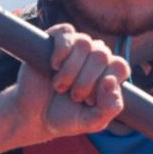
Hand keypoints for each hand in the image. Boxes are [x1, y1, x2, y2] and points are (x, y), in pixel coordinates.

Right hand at [12, 24, 128, 141]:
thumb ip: (109, 108)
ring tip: (60, 86)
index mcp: (108, 73)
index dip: (105, 83)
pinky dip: (62, 50)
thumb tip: (111, 81)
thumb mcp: (91, 122)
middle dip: (86, 80)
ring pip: (84, 43)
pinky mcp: (55, 38)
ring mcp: (75, 46)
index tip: (89, 101)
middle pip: (102, 55)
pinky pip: (67, 31)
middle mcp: (94, 56)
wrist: (32, 115)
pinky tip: (54, 66)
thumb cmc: (65, 117)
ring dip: (71, 69)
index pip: (119, 66)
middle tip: (73, 96)